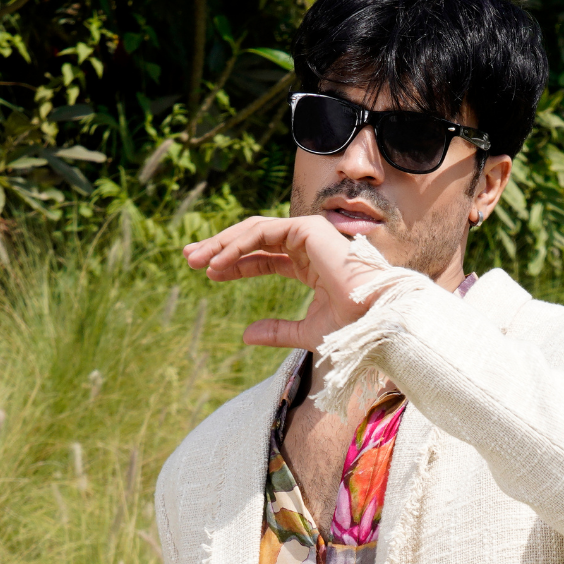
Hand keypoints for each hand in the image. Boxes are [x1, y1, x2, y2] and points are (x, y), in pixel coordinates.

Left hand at [182, 214, 387, 353]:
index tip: (207, 273)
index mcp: (309, 265)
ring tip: (196, 260)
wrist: (375, 322)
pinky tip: (217, 262)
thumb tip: (246, 335)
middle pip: (254, 240)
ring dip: (222, 243)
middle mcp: (308, 245)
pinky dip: (237, 245)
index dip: (234, 264)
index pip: (264, 258)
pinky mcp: (307, 229)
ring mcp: (308, 234)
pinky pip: (263, 232)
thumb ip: (277, 332)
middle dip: (220, 247)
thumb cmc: (350, 329)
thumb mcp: (304, 334)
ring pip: (254, 231)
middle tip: (189, 258)